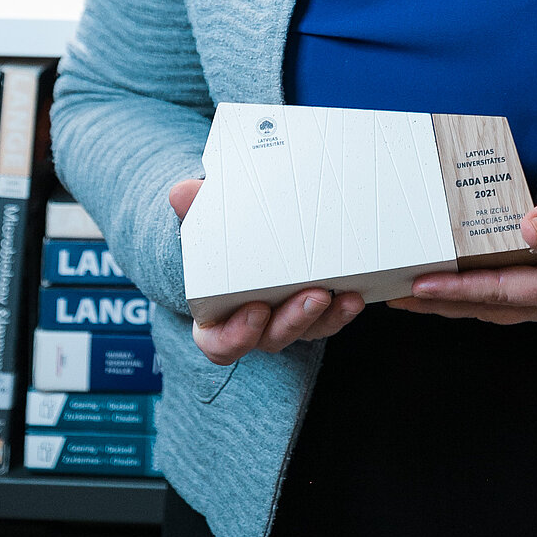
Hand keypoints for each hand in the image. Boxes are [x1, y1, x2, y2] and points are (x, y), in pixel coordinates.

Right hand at [168, 178, 363, 359]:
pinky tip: (355, 295)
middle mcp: (252, 325)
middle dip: (293, 320)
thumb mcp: (207, 221)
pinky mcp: (312, 312)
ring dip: (325, 317)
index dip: (236, 335)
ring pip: (305, 331)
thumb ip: (195, 210)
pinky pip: (328, 319)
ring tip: (342, 296)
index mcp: (216, 315)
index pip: (220, 343)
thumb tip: (180, 192)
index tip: (256, 311)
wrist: (249, 231)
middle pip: (271, 338)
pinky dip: (342, 310)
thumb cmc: (223, 237)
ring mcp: (284, 320)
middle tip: (313, 296)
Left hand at [387, 163, 536, 327]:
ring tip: (402, 293)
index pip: (501, 291)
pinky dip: (466, 292)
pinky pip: (497, 297)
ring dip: (446, 302)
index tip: (419, 285)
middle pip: (486, 306)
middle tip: (391, 294)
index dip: (457, 289)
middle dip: (438, 302)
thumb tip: (527, 230)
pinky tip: (440, 283)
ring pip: (488, 307)